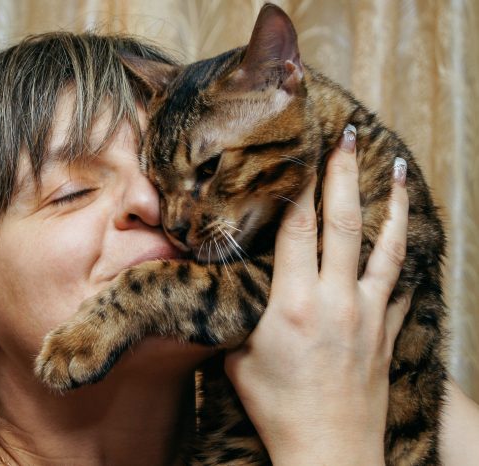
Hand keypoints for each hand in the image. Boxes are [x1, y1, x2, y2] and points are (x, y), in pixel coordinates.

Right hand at [224, 126, 410, 465]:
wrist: (329, 451)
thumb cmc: (276, 408)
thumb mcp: (237, 358)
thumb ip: (237, 315)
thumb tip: (228, 287)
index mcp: (292, 304)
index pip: (298, 228)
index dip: (299, 185)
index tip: (303, 152)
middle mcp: (336, 300)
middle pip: (344, 223)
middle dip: (344, 174)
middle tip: (349, 136)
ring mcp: (369, 314)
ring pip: (386, 247)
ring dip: (391, 204)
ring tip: (396, 170)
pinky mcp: (387, 332)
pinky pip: (400, 285)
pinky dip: (404, 257)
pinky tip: (406, 239)